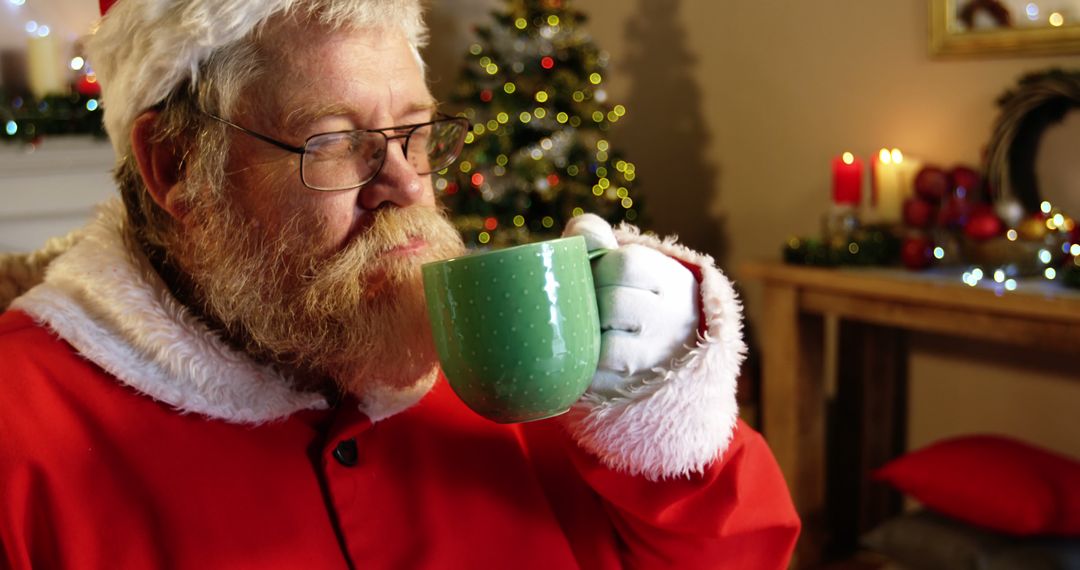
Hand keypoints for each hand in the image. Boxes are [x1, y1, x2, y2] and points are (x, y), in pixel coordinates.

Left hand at [563, 215, 699, 397]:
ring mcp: (658, 357)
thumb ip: (594, 235)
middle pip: (614, 304)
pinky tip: (587, 352)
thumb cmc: (630, 292)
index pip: (627, 264)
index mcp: (672, 280)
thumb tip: (583, 237)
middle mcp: (673, 320)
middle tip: (589, 301)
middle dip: (591, 301)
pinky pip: (598, 378)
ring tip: (589, 327)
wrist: (668, 346)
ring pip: (608, 346)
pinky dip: (585, 365)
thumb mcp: (623, 258)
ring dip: (588, 334)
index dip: (600, 268)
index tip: (597, 273)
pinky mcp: (639, 386)